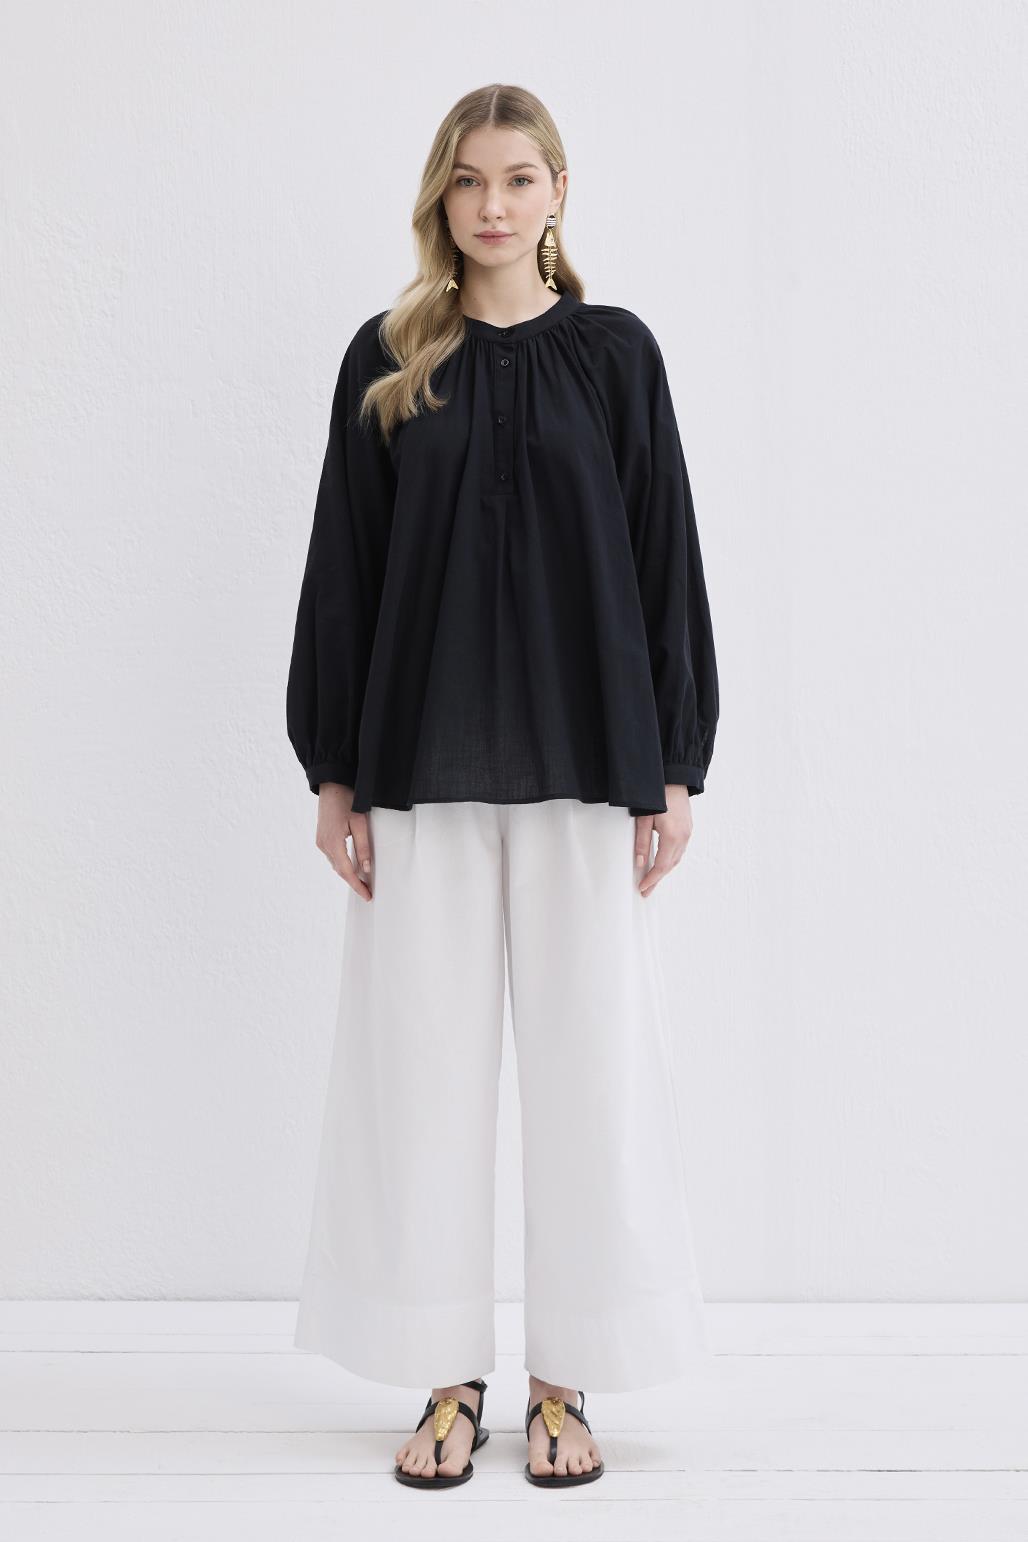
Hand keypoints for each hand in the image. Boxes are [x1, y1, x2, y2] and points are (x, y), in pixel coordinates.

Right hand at [315, 783, 373, 900]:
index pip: (346, 872)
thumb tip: (366, 869)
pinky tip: (352, 866)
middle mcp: (323, 845)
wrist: (331, 784)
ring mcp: (320, 841)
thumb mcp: (360, 823)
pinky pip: (333, 856)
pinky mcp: (321, 837)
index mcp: (333, 843)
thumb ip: (363, 847)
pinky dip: (342, 864)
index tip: (367, 896)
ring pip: (335, 864)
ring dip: (348, 873)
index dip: (357, 886)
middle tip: (368, 892)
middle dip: (354, 882)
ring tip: (363, 881)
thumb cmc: (347, 800)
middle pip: (340, 871)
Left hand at [634, 785, 692, 896]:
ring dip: (664, 870)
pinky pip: (680, 850)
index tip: (642, 888)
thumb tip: (639, 863)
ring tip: (652, 879)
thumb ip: (641, 842)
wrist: (674, 778)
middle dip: (657, 879)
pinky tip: (663, 862)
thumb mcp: (644, 819)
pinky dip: (670, 859)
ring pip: (676, 858)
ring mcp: (688, 833)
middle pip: (670, 865)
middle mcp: (683, 837)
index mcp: (672, 836)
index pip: (661, 865)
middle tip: (646, 890)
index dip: (651, 879)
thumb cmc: (657, 795)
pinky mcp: (688, 828)